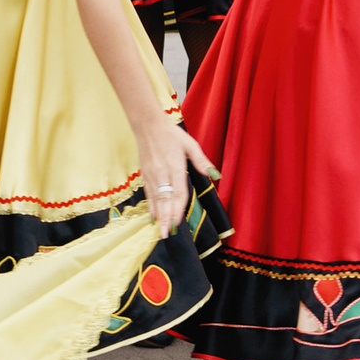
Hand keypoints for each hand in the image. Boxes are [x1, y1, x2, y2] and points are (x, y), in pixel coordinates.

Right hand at [134, 118, 218, 233]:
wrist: (148, 125)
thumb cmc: (171, 134)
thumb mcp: (190, 144)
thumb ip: (201, 161)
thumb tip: (215, 175)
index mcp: (175, 166)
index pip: (178, 191)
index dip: (178, 208)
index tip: (178, 222)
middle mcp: (163, 173)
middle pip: (165, 199)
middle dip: (166, 218)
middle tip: (167, 234)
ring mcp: (152, 175)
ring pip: (156, 199)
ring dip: (159, 216)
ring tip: (160, 231)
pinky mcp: (145, 175)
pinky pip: (148, 194)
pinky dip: (151, 206)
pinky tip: (153, 217)